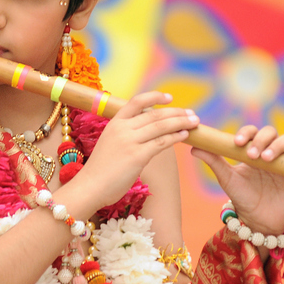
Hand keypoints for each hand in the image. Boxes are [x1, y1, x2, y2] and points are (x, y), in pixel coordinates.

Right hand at [77, 91, 198, 208]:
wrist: (90, 187)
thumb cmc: (100, 170)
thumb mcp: (110, 143)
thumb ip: (126, 134)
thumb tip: (147, 131)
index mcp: (114, 122)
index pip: (137, 101)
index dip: (155, 97)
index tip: (170, 97)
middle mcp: (122, 128)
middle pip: (154, 114)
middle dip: (176, 112)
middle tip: (191, 113)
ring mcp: (130, 141)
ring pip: (161, 126)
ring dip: (180, 122)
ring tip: (194, 122)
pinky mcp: (137, 156)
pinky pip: (161, 142)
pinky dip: (175, 137)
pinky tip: (184, 135)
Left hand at [191, 125, 283, 235]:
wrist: (257, 221)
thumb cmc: (242, 197)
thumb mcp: (227, 179)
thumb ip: (214, 161)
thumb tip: (194, 146)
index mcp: (253, 150)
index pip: (252, 132)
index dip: (246, 132)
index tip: (236, 142)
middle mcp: (271, 152)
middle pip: (270, 133)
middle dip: (261, 140)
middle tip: (251, 155)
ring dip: (278, 145)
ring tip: (266, 159)